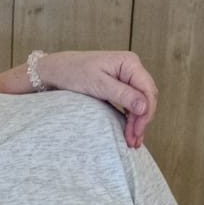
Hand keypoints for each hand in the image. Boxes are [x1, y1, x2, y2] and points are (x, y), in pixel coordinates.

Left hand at [0, 50, 157, 146]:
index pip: (148, 90)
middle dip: (141, 120)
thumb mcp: (98, 85)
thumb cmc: (74, 73)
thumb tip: (144, 106)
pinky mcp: (119, 87)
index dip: (146, 112)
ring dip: (137, 122)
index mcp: (129, 63)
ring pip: (140, 103)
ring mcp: (126, 77)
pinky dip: (130, 118)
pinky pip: (130, 104)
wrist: (55, 70)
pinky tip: (128, 132)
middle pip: (146, 98)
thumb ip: (123, 95)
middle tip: (133, 141)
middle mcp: (131, 68)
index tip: (137, 131)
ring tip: (132, 141)